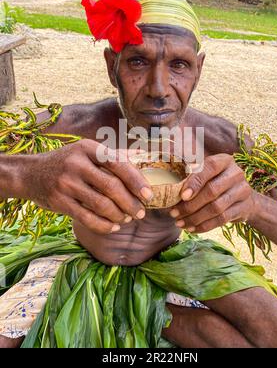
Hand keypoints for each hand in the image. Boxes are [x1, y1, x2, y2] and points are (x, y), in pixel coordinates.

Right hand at [21, 139, 152, 234]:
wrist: (29, 174)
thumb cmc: (67, 162)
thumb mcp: (87, 151)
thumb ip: (114, 155)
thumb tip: (145, 155)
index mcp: (88, 148)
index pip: (119, 164)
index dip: (136, 181)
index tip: (148, 195)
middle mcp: (77, 164)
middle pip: (112, 187)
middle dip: (130, 203)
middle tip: (140, 213)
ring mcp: (66, 183)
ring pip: (101, 205)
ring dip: (119, 215)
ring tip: (127, 219)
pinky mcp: (59, 202)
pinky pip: (87, 218)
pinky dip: (104, 225)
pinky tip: (113, 226)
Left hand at [169, 154, 255, 232]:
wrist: (245, 199)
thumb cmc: (217, 183)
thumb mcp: (206, 174)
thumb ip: (191, 175)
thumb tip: (170, 186)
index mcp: (224, 160)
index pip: (210, 167)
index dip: (195, 182)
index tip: (182, 196)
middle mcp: (235, 173)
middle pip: (212, 191)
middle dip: (190, 205)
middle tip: (174, 213)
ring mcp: (242, 191)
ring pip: (216, 208)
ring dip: (195, 218)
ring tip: (180, 223)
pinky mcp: (244, 208)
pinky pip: (222, 219)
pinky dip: (205, 226)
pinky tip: (192, 228)